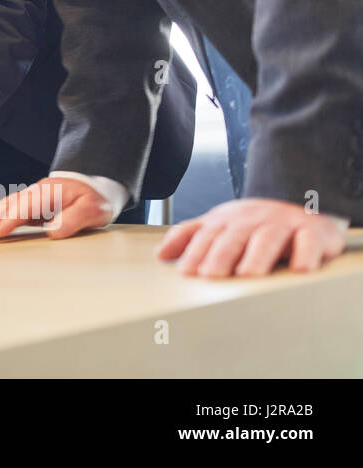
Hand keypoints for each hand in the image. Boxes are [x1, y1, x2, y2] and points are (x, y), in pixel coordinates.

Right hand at [0, 176, 111, 238]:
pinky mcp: (32, 207)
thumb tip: (54, 232)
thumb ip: (74, 219)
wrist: (97, 187)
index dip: (10, 220)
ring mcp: (32, 199)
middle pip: (8, 205)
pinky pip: (9, 211)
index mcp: (49, 193)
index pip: (24, 207)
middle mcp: (36, 193)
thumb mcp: (93, 209)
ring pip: (5, 207)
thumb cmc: (95, 198)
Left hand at [156, 198, 346, 276]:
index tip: (187, 272)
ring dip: (257, 257)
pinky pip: (308, 241)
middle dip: (221, 255)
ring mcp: (283, 223)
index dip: (196, 252)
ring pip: (267, 238)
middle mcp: (253, 220)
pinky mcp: (313, 231)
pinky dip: (305, 254)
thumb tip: (161, 255)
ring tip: (248, 275)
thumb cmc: (255, 222)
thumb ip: (190, 236)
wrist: (300, 200)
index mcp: (227, 220)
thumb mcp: (220, 224)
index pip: (208, 236)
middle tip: (212, 276)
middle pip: (234, 237)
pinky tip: (299, 269)